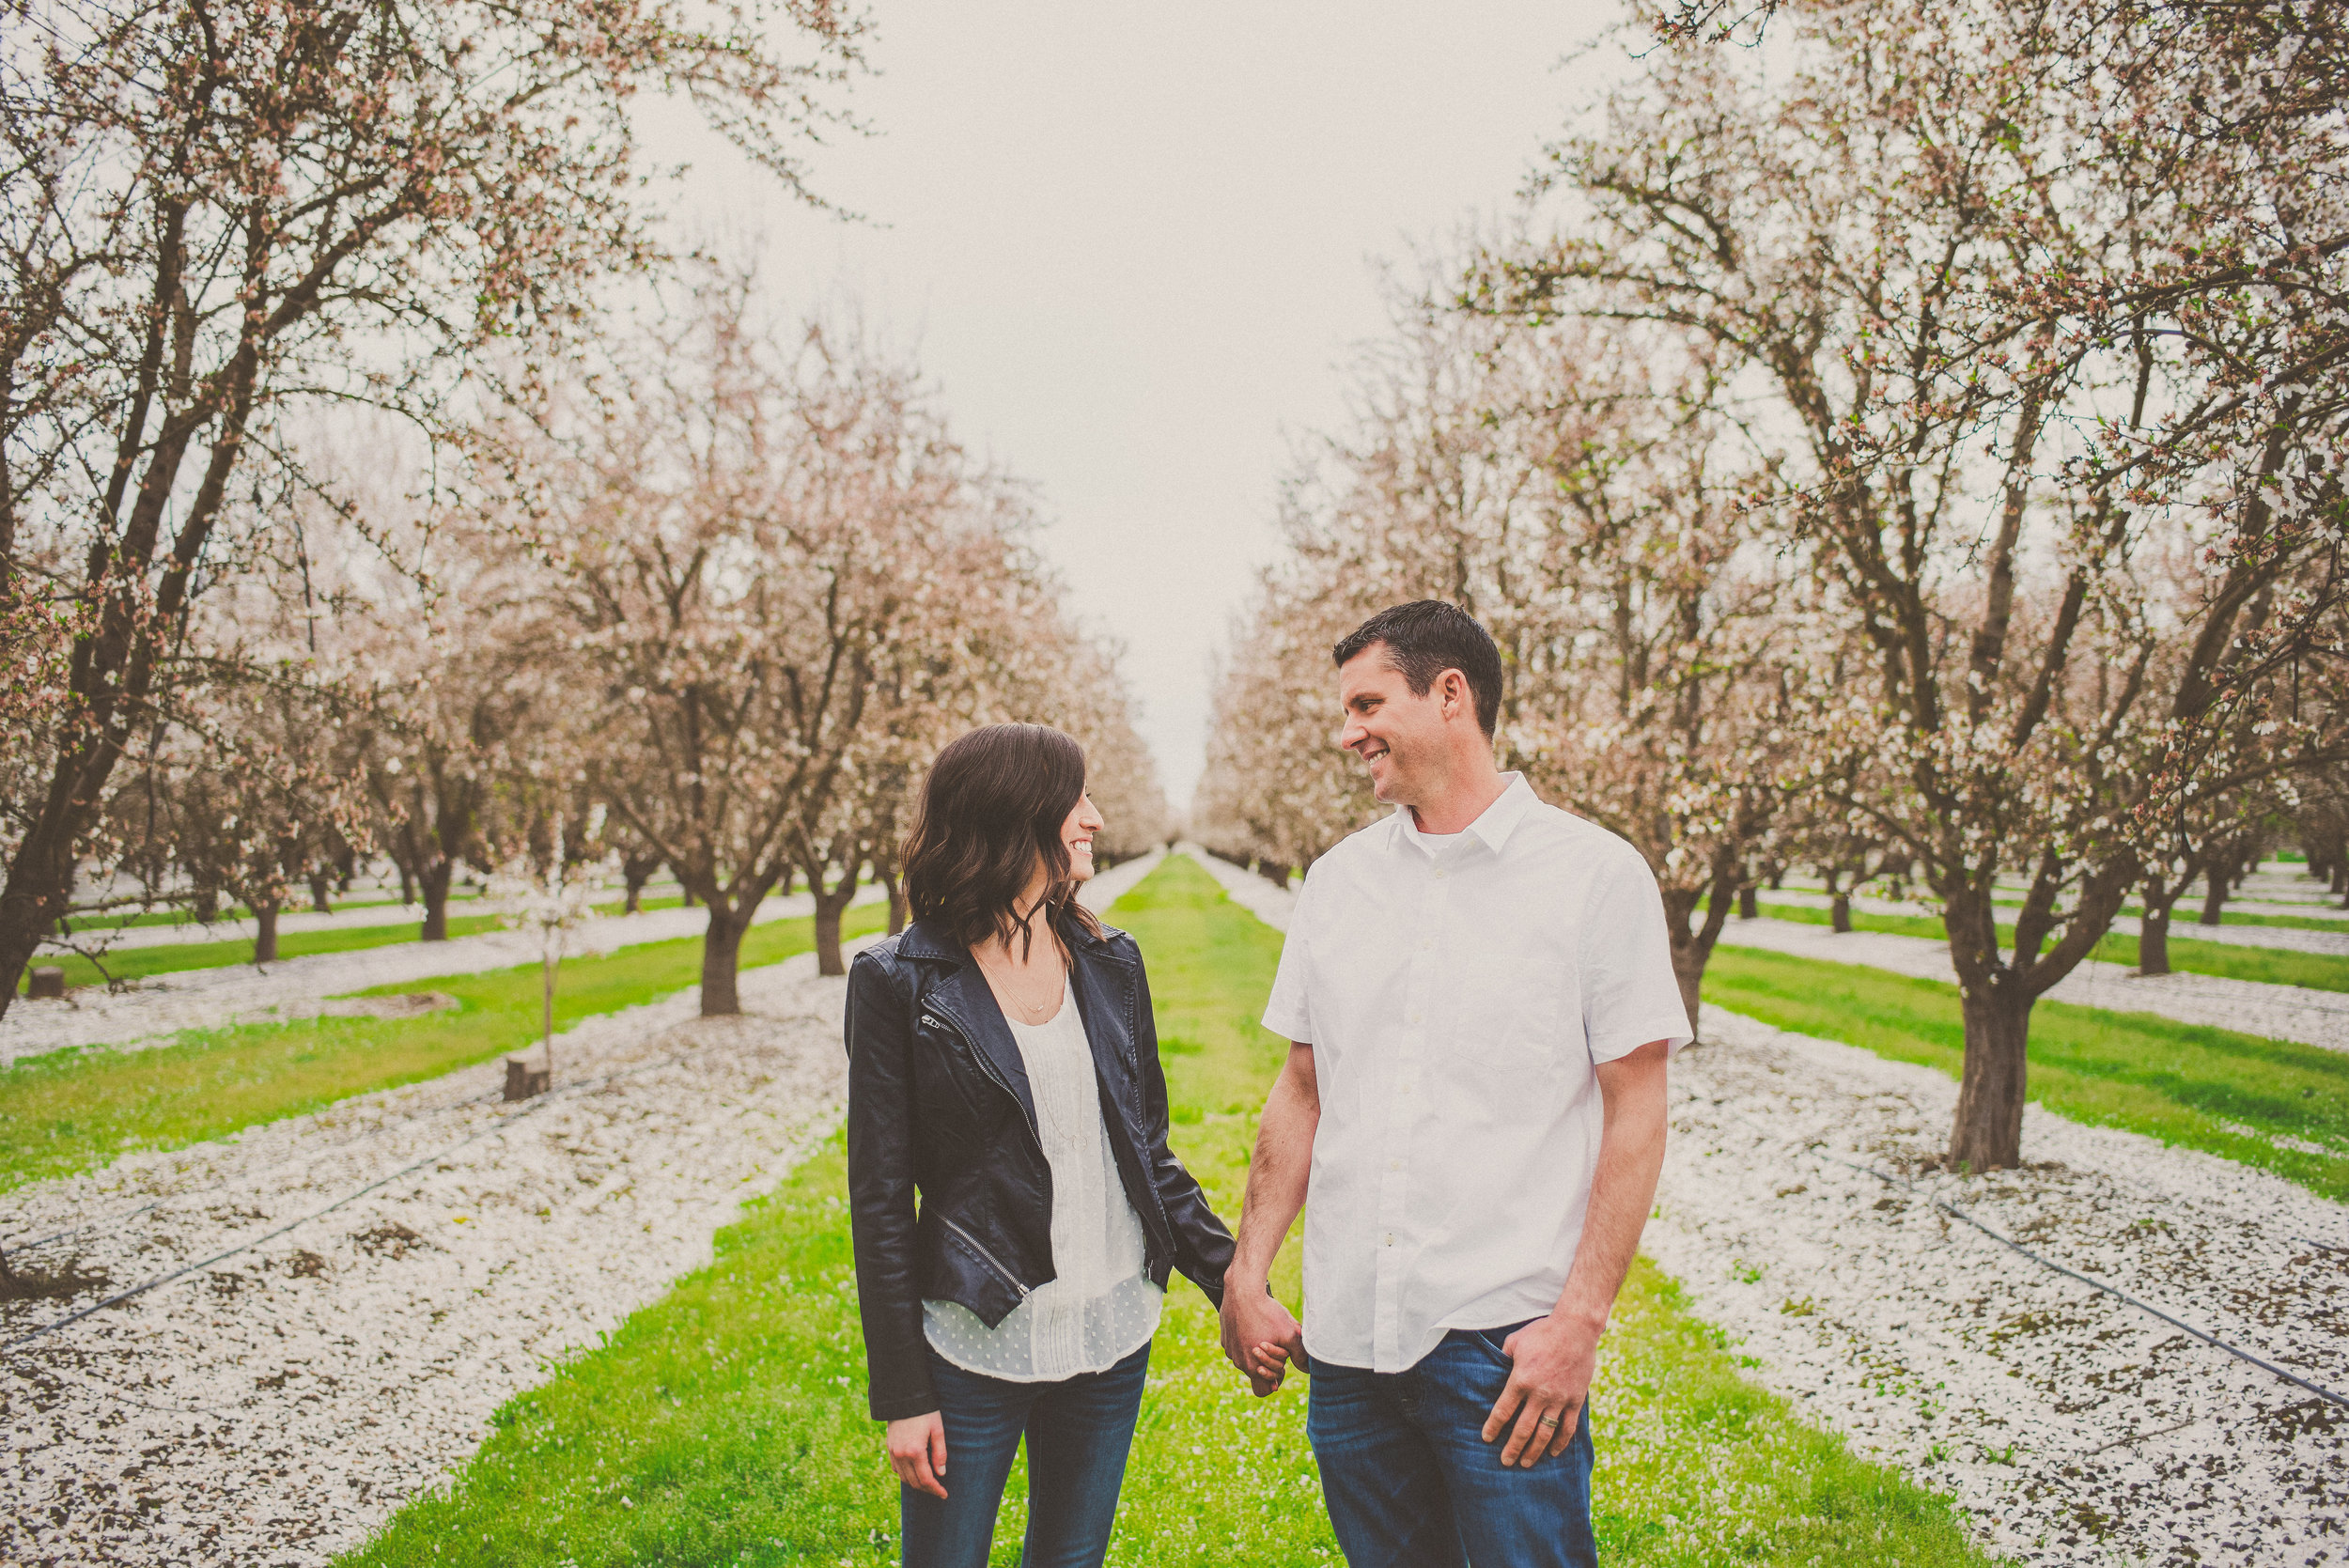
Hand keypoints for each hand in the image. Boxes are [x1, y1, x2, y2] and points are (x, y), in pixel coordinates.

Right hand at [886, 1412, 948, 1498]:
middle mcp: (901, 1454)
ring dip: (916, 1484)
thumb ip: (940, 1453)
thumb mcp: (938, 1430)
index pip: (925, 1479)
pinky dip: (905, 1475)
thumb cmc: (925, 1411)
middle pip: (914, 1482)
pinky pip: (896, 1468)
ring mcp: (893, 1451)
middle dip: (927, 1489)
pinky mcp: (889, 1447)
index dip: (935, 1489)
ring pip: (904, 1477)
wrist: (904, 1396)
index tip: (944, 1494)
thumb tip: (941, 1473)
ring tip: (929, 1484)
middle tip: (939, 1491)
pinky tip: (915, 1473)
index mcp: (915, 1451)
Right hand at [1219, 1276, 1304, 1395]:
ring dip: (1257, 1350)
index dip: (1276, 1378)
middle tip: (1276, 1341)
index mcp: (1253, 1367)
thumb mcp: (1289, 1334)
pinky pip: (1238, 1346)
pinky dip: (1246, 1339)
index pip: (1264, 1388)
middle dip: (1269, 1360)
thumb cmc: (1267, 1313)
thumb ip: (1300, 1355)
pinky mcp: (1225, 1338)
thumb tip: (1307, 1369)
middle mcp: (1238, 1362)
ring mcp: (1229, 1350)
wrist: (1242, 1291)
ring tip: (1265, 1330)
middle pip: (1257, 1370)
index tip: (1282, 1364)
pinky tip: (1253, 1323)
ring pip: (1247, 1357)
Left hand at [1480, 1313, 1599, 1467]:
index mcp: (1521, 1380)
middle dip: (1512, 1448)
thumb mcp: (1515, 1342)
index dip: (1494, 1427)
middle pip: (1523, 1429)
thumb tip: (1495, 1370)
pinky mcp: (1576, 1400)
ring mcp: (1559, 1399)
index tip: (1487, 1439)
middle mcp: (1539, 1394)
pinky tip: (1553, 1452)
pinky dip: (1560, 1443)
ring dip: (1534, 1451)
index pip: (1503, 1411)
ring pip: (1545, 1433)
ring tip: (1525, 1463)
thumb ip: (1504, 1359)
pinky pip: (1568, 1427)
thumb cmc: (1542, 1332)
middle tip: (1505, 1462)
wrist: (1576, 1329)